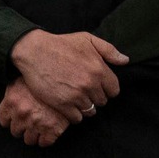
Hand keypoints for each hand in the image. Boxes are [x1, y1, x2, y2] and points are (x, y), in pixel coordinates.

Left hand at [0, 77, 69, 146]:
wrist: (66, 78)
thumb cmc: (42, 77)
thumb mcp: (20, 80)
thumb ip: (11, 91)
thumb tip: (9, 100)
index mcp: (11, 101)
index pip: (4, 121)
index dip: (11, 120)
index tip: (17, 119)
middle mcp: (21, 114)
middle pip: (16, 132)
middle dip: (22, 127)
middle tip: (30, 122)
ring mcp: (36, 123)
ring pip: (29, 140)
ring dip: (33, 135)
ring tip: (39, 128)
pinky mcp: (52, 130)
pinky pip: (45, 143)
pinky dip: (46, 140)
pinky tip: (48, 132)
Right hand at [9, 29, 126, 121]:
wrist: (34, 51)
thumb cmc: (61, 44)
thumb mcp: (87, 39)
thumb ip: (109, 50)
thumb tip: (125, 61)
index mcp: (99, 70)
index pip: (114, 90)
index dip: (106, 89)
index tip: (97, 86)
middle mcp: (90, 85)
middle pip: (102, 102)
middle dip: (95, 97)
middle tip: (83, 90)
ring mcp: (76, 96)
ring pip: (90, 111)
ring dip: (84, 106)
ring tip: (75, 98)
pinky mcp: (62, 104)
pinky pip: (76, 118)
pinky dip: (74, 114)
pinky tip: (68, 105)